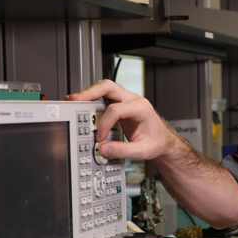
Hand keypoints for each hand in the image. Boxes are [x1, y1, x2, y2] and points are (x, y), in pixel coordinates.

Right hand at [65, 79, 180, 160]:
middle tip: (74, 100)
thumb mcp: (142, 150)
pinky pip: (103, 97)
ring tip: (74, 102)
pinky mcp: (120, 104)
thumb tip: (103, 149)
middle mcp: (134, 99)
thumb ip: (122, 150)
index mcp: (142, 107)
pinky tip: (83, 107)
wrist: (163, 141)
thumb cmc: (157, 142)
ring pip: (104, 88)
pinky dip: (92, 100)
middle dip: (89, 92)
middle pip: (108, 87)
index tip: (101, 137)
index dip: (104, 124)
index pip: (116, 110)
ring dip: (89, 94)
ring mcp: (126, 100)